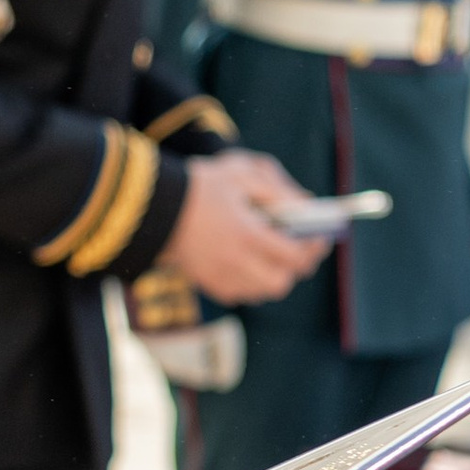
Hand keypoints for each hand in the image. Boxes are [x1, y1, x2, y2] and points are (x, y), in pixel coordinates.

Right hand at [163, 152, 329, 306]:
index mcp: (249, 234)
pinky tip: (243, 263)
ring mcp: (219, 275)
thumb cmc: (198, 184)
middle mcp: (237, 262)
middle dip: (293, 268)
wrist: (151, 204)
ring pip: (261, 292)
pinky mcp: (205, 282)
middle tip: (295, 249)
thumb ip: (278, 192)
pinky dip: (248, 283)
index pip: (296, 256)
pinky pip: (238, 294)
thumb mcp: (241, 175)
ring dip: (272, 276)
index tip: (319, 236)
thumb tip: (306, 206)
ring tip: (269, 256)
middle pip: (281, 282)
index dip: (313, 248)